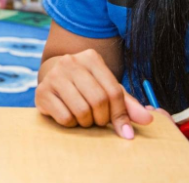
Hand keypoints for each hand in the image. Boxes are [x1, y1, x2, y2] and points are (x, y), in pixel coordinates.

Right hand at [35, 49, 152, 138]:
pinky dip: (71, 124)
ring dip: (86, 122)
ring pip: (81, 111)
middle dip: (102, 118)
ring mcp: (54, 76)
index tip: (124, 130)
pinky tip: (69, 115)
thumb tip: (147, 119)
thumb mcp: (106, 88)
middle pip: (98, 101)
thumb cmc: (85, 85)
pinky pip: (64, 118)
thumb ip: (127, 104)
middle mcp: (70, 62)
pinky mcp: (41, 92)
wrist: (52, 77)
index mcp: (91, 58)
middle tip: (99, 121)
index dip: (121, 114)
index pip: (113, 91)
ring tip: (84, 117)